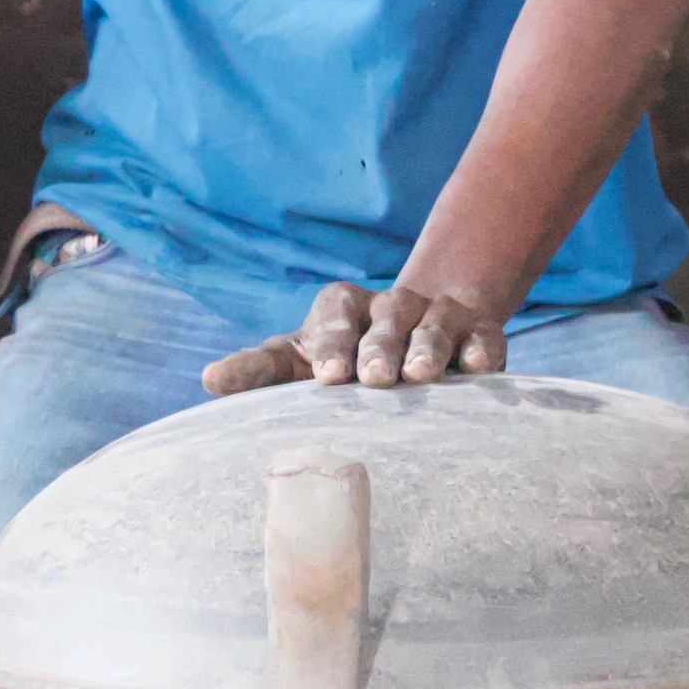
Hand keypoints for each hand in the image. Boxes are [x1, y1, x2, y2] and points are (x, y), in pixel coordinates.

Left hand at [201, 278, 508, 396]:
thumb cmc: (344, 357)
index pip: (325, 320)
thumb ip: (258, 371)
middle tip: (369, 378)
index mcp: (337, 312)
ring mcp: (434, 317)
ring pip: (428, 325)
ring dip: (424, 347)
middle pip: (379, 320)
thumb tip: (207, 380)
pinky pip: (481, 338)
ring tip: (418, 375)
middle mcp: (385, 309)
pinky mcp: (478, 333)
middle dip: (374, 347)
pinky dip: (478, 352)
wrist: (426, 325)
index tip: (324, 375)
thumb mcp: (300, 362)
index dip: (325, 344)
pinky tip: (475, 370)